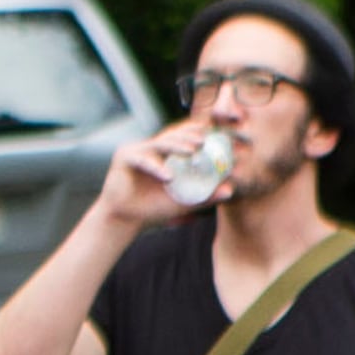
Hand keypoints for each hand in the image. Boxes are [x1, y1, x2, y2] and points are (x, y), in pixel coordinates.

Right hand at [96, 123, 211, 232]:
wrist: (125, 221)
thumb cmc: (153, 209)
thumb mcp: (183, 201)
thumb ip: (204, 195)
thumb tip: (230, 191)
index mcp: (166, 154)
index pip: (184, 137)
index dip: (199, 133)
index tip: (216, 135)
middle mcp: (152, 148)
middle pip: (173, 136)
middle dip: (190, 136)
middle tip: (206, 140)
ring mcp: (137, 150)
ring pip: (160, 143)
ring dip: (177, 145)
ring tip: (193, 151)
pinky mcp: (124, 157)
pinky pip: (143, 159)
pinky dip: (156, 167)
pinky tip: (168, 176)